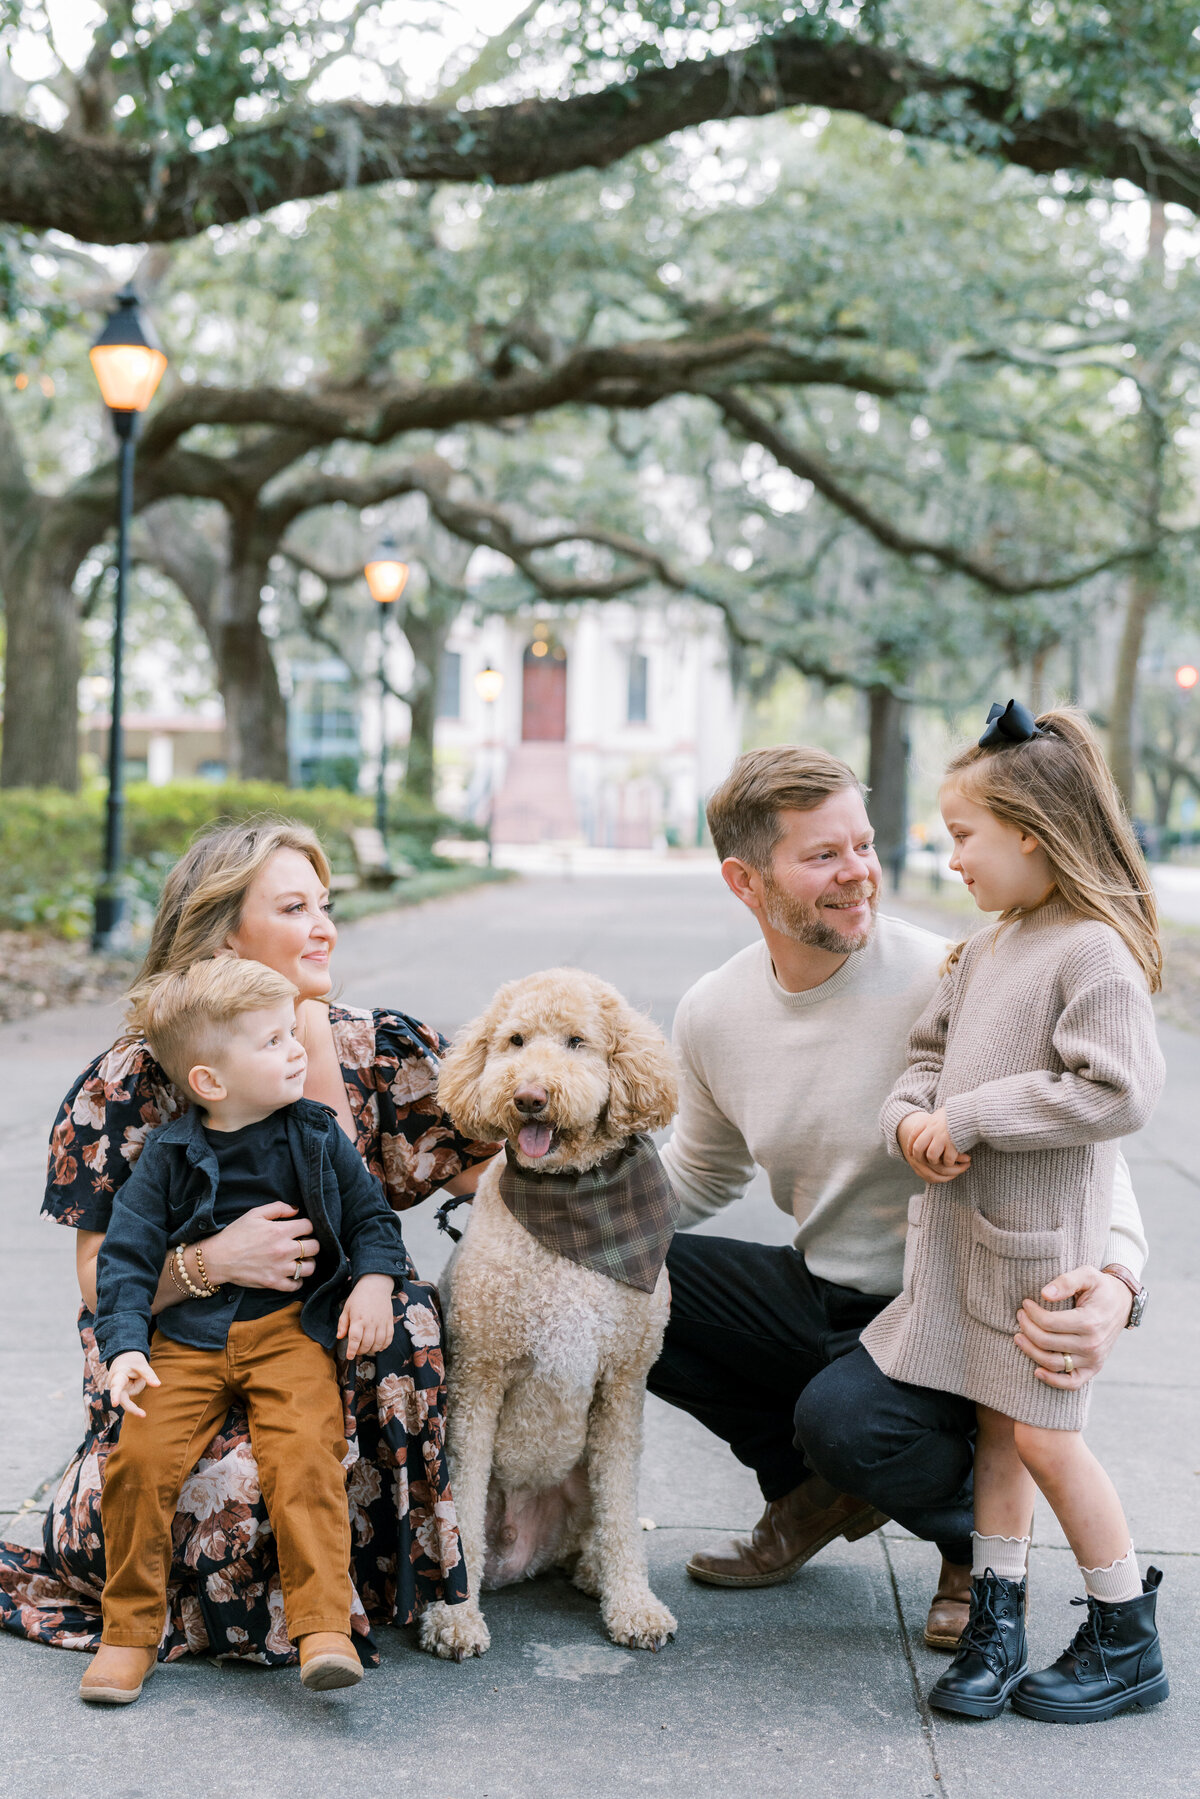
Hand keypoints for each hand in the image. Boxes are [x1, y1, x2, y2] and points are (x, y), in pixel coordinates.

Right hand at [109, 1351, 159, 1416]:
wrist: (124, 1356)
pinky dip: (137, 1385)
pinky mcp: (122, 1392)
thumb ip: (149, 1374)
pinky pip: (134, 1392)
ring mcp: (118, 1390)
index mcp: (117, 1375)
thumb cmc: (132, 1359)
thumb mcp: (142, 1364)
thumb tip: (158, 1385)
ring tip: (136, 1373)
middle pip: (123, 1400)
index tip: (114, 1404)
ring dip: (139, 1383)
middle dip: (133, 1408)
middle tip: (143, 1415)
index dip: (115, 1396)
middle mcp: (114, 1385)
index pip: (116, 1387)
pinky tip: (134, 1378)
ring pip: (133, 1392)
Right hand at [204, 1202, 320, 1291]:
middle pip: (315, 1247)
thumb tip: (296, 1210)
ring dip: (308, 1263)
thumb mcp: (255, 1214)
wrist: (218, 1258)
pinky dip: (297, 1281)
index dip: (307, 1226)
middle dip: (311, 1243)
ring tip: (300, 1259)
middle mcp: (284, 1250)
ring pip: (309, 1267)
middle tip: (303, 1244)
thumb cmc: (235, 1234)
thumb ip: (278, 1208)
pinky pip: (296, 1285)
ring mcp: (280, 1268)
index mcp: (280, 1231)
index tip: (301, 1229)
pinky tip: (292, 1274)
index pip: (309, 1226)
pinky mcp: (274, 1283)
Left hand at [337, 1275, 395, 1358]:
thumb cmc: (359, 1297)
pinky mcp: (389, 1321)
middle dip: (361, 1351)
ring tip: (367, 1349)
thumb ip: (342, 1324)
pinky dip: (384, 1345)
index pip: (355, 1339)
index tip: (349, 1357)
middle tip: (357, 1350)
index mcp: (358, 1319)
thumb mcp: (347, 1308)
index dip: (352, 1350)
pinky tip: (379, 1346)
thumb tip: (340, 1337)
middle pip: (367, 1344)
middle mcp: (371, 1322)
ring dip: (372, 1350)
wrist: (376, 1285)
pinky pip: (389, 1338)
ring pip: (378, 1343)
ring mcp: (381, 1322)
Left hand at [897, 1110, 970, 1183]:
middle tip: (926, 1161)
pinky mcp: (953, 1144)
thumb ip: (933, 1122)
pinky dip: (950, 1162)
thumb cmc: (958, 1113)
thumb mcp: (941, 1114)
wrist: (972, 1111)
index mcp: (929, 1122)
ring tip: (941, 1161)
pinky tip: (953, 1160)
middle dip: (919, 1157)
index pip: (913, 1135)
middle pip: (918, 1148)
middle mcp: (933, 1129)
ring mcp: (942, 1137)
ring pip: (931, 1156)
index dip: (910, 1146)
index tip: (911, 1153)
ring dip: (935, 1161)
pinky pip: (947, 1159)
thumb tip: (927, 1126)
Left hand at [1014, 1267, 1133, 1387]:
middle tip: (1020, 1316)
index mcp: (1090, 1321)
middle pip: (1047, 1342)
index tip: (1025, 1304)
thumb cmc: (1100, 1287)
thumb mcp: (1087, 1275)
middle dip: (1027, 1328)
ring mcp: (1094, 1359)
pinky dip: (1053, 1381)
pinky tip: (1037, 1371)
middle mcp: (1092, 1344)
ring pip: (1053, 1363)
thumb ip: (1066, 1281)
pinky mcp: (1094, 1368)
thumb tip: (1044, 1294)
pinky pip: (1072, 1383)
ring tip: (1019, 1337)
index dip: (1032, 1313)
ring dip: (1031, 1351)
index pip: (1049, 1323)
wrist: (1122, 1303)